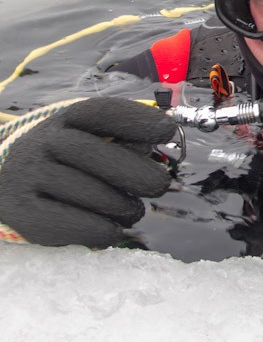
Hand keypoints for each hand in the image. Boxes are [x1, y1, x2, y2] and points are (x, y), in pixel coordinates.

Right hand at [0, 97, 175, 246]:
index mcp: (66, 117)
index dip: (137, 120)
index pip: (102, 113)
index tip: (167, 131)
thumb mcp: (90, 137)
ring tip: (132, 211)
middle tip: (159, 186)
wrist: (9, 180)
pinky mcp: (22, 211)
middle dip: (136, 173)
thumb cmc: (68, 158)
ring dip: (122, 207)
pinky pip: (73, 223)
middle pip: (94, 154)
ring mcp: (28, 175)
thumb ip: (123, 139)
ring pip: (89, 193)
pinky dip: (102, 229)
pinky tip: (112, 229)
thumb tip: (153, 147)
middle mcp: (42, 141)